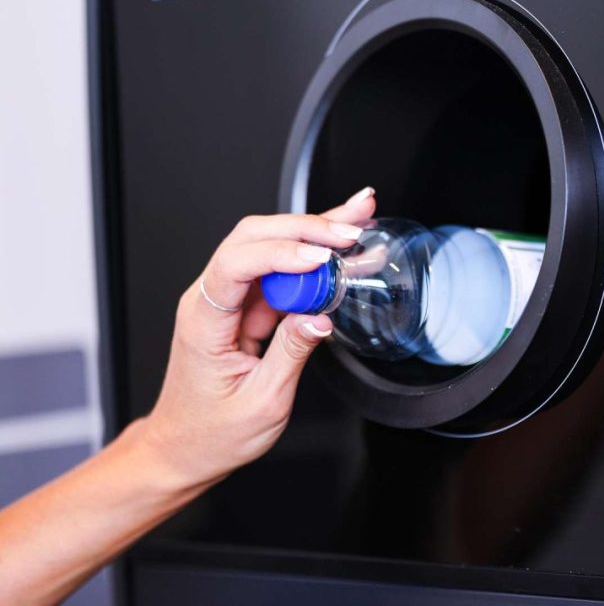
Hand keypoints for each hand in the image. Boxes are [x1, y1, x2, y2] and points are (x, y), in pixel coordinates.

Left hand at [141, 187, 376, 489]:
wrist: (185, 447)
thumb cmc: (211, 432)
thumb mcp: (261, 403)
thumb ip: (292, 354)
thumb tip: (320, 317)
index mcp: (203, 322)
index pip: (236, 264)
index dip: (280, 254)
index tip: (321, 260)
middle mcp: (210, 299)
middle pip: (253, 238)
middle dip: (305, 227)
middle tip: (351, 229)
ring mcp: (230, 298)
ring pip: (269, 244)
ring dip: (314, 229)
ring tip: (357, 216)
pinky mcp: (248, 304)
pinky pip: (281, 268)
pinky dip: (313, 251)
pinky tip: (341, 238)